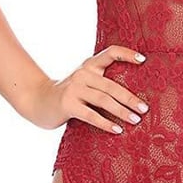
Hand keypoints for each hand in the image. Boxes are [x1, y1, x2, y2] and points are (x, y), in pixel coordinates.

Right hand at [26, 45, 149, 131]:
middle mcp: (82, 74)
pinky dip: (106, 123)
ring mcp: (74, 88)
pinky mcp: (67, 104)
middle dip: (130, 98)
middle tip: (144, 108)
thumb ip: (102, 83)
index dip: (126, 54)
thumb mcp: (84, 82)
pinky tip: (117, 130)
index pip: (110, 53)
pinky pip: (91, 115)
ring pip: (103, 100)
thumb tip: (134, 97)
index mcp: (89, 65)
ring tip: (136, 120)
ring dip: (122, 111)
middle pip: (111, 85)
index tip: (143, 60)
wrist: (38, 101)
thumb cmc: (69, 95)